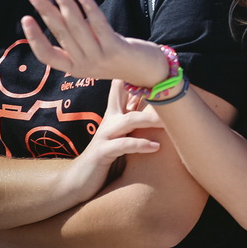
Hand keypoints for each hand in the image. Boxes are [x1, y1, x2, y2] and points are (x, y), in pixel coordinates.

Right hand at [23, 0, 169, 88]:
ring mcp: (99, 58)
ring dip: (65, 4)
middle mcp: (84, 65)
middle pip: (59, 34)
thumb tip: (62, 16)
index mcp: (74, 68)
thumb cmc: (118, 59)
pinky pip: (99, 26)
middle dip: (45, 11)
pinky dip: (89, 9)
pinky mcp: (116, 49)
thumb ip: (78, 42)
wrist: (149, 73)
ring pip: (76, 27)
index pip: (46, 55)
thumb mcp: (93, 55)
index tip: (25, 18)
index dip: (34, 38)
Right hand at [57, 79, 161, 204]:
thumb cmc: (106, 159)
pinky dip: (140, 145)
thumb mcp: (121, 137)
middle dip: (146, 89)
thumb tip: (161, 113)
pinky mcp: (102, 152)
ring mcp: (105, 135)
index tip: (156, 65)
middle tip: (168, 86)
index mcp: (115, 115)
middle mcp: (110, 121)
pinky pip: (124, 145)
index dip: (136, 74)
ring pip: (130, 120)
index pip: (124, 88)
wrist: (78, 182)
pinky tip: (155, 147)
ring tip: (169, 121)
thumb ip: (135, 123)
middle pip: (125, 95)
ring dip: (150, 119)